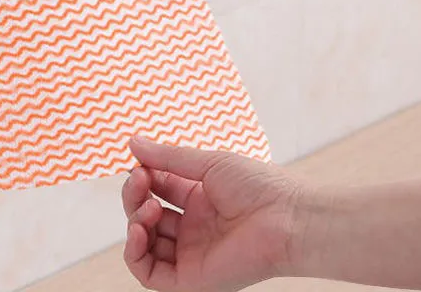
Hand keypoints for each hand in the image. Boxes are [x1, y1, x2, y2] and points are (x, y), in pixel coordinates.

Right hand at [122, 136, 302, 291]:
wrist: (287, 218)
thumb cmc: (259, 186)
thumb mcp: (208, 163)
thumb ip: (168, 157)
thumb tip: (133, 142)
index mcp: (199, 197)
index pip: (158, 187)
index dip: (143, 176)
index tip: (138, 163)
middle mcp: (193, 226)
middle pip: (147, 214)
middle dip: (135, 196)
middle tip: (140, 181)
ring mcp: (191, 252)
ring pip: (145, 244)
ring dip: (135, 222)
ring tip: (148, 208)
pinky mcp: (191, 278)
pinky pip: (150, 274)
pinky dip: (134, 254)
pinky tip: (139, 231)